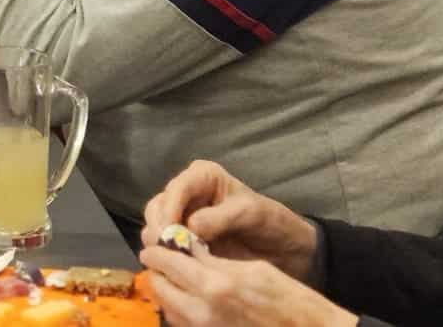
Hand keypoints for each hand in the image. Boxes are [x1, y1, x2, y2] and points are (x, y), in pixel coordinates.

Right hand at [140, 160, 320, 280]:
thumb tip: (189, 227)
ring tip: (173, 260)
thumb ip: (220, 218)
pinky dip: (166, 255)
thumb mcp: (251, 214)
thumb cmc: (272, 223)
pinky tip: (176, 266)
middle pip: (158, 207)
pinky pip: (164, 245)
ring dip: (160, 243)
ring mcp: (182, 217)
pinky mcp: (183, 240)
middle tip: (168, 251)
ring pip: (155, 226)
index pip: (176, 189)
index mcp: (202, 177)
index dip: (169, 210)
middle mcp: (186, 193)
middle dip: (160, 228)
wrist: (288, 250)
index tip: (169, 233)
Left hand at [140, 244, 355, 326]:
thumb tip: (186, 247)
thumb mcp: (254, 268)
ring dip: (166, 291)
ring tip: (176, 279)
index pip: (167, 263)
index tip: (155, 244)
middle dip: (158, 271)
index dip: (157, 251)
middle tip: (163, 261)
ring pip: (166, 307)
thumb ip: (214, 260)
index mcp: (215, 286)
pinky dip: (178, 309)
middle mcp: (202, 312)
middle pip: (159, 286)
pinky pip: (181, 323)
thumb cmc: (290, 299)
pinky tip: (189, 300)